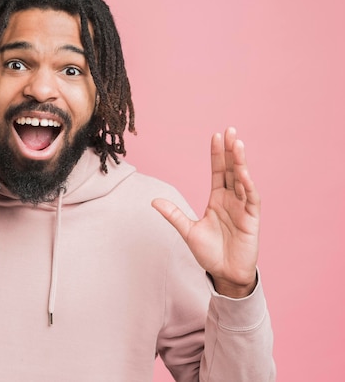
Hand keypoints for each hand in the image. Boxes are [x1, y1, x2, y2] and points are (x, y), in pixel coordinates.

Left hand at [152, 127, 259, 297]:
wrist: (224, 274)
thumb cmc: (209, 253)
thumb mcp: (187, 231)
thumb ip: (174, 215)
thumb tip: (154, 201)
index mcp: (217, 199)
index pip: (218, 172)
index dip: (218, 155)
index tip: (216, 136)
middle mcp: (231, 200)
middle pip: (232, 170)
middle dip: (231, 151)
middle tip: (230, 130)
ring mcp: (242, 208)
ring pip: (243, 180)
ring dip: (241, 163)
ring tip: (238, 144)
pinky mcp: (251, 220)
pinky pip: (251, 200)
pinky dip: (248, 186)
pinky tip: (244, 173)